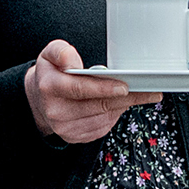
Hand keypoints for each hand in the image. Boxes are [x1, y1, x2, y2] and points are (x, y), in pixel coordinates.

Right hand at [21, 40, 154, 144]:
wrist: (39, 100)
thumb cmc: (51, 74)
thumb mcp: (50, 53)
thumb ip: (61, 51)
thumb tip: (73, 62)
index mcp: (50, 87)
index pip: (81, 88)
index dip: (105, 88)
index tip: (125, 86)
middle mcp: (57, 110)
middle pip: (99, 105)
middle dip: (127, 97)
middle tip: (149, 90)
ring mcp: (66, 127)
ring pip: (105, 117)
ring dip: (123, 106)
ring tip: (137, 94)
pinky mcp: (76, 137)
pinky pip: (103, 127)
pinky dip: (114, 115)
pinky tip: (118, 104)